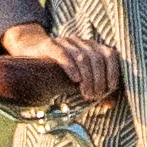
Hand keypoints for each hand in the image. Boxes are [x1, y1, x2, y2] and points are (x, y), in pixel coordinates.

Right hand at [0, 21, 122, 101]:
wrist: (32, 52)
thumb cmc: (60, 69)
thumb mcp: (80, 78)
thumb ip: (95, 88)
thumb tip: (110, 104)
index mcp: (92, 46)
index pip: (110, 54)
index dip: (113, 71)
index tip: (111, 88)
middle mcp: (81, 42)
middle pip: (97, 58)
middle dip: (99, 80)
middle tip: (95, 96)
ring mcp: (65, 42)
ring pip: (82, 57)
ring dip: (88, 78)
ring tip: (86, 94)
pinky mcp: (50, 45)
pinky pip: (63, 55)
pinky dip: (71, 68)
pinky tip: (75, 80)